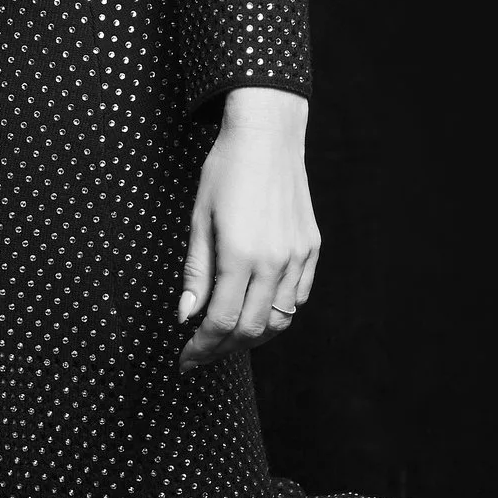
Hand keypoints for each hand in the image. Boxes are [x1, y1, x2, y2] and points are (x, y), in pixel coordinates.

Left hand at [178, 87, 319, 367]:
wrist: (267, 136)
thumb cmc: (225, 172)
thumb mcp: (199, 219)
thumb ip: (196, 272)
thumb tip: (186, 316)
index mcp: (240, 255)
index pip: (221, 322)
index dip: (201, 348)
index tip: (185, 360)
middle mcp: (275, 261)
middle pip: (251, 329)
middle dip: (223, 349)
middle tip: (201, 354)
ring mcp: (298, 256)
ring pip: (280, 319)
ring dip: (252, 336)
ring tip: (228, 337)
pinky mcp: (311, 248)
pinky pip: (298, 297)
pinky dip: (277, 313)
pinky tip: (257, 310)